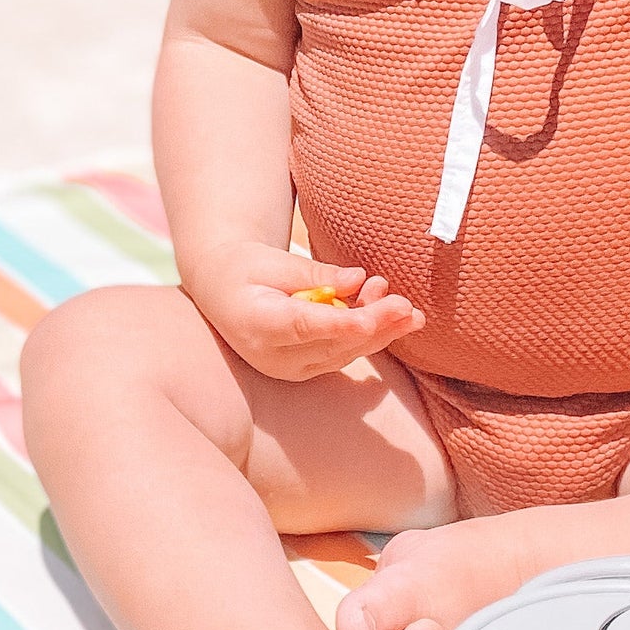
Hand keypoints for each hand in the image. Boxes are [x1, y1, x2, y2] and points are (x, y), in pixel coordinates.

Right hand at [182, 242, 425, 381]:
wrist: (222, 291)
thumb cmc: (244, 268)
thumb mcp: (272, 261)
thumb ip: (314, 273)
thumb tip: (356, 279)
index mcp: (258, 324)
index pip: (303, 326)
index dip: (338, 325)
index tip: (368, 319)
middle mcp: (273, 355)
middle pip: (332, 343)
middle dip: (373, 324)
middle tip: (405, 304)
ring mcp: (290, 367)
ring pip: (344, 352)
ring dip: (378, 331)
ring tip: (407, 310)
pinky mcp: (305, 368)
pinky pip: (343, 354)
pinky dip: (369, 336)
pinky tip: (395, 318)